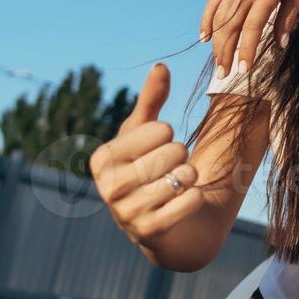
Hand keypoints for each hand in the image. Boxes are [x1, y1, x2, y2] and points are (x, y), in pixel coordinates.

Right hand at [90, 65, 204, 246]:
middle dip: (182, 156)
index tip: (158, 148)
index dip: (168, 135)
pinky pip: (188, 202)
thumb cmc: (156, 170)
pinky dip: (196, 197)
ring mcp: (126, 213)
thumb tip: (161, 66)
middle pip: (172, 152)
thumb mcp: (149, 134)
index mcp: (101, 159)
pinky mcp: (149, 233)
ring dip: (191, 177)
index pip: (158, 129)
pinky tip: (187, 200)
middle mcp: (107, 187)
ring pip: (181, 177)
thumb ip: (152, 100)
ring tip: (180, 182)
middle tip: (172, 168)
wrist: (173, 225)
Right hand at [201, 0, 298, 75]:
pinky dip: (206, 20)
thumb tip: (281, 44)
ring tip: (218, 62)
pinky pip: (213, 2)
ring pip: (219, 18)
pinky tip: (204, 37)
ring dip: (217, 42)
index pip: (252, 28)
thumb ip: (289, 16)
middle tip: (224, 75)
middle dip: (226, 53)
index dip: (246, 50)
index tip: (243, 70)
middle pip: (230, 27)